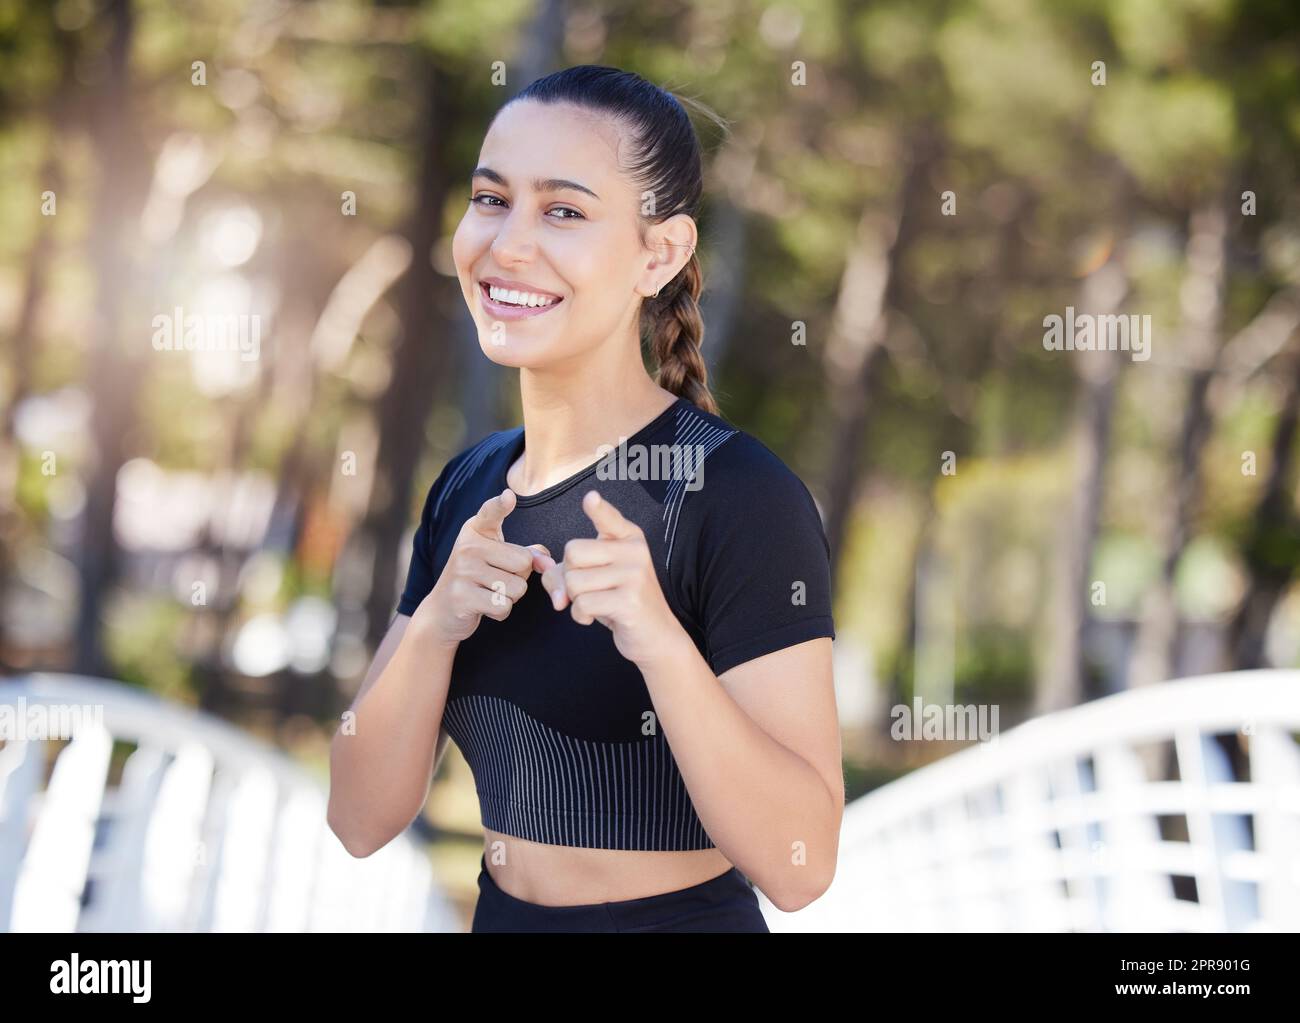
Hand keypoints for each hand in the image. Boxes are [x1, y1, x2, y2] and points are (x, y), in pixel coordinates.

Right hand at [413, 488, 547, 646]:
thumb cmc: (479, 580)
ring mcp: (462, 571)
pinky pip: (504, 606)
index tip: (509, 496)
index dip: (500, 505)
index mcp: (476, 531)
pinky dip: (501, 612)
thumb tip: (548, 562)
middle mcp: (467, 547)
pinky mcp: (462, 597)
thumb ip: (528, 555)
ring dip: (510, 597)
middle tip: (496, 580)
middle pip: (523, 561)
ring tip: (488, 593)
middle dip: (519, 577)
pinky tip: (483, 606)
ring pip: (517, 587)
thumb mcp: (500, 560)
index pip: (490, 513)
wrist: (442, 612)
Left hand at [534, 489, 682, 665]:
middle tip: (586, 589)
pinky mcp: (629, 601)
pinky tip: (594, 617)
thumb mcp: (597, 579)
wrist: (656, 636)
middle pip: (572, 552)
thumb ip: (567, 568)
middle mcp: (634, 552)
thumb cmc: (621, 602)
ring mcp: (634, 576)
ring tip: (595, 603)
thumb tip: (542, 570)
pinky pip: (582, 604)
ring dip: (574, 599)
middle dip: (568, 575)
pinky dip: (580, 616)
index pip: (609, 518)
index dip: (598, 508)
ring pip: (573, 581)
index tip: (591, 498)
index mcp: (629, 539)